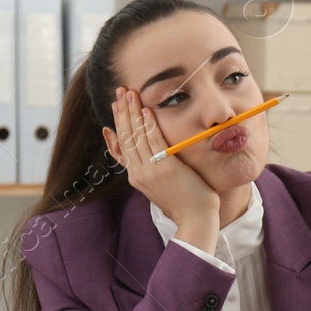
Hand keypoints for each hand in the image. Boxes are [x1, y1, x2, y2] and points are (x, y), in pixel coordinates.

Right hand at [107, 87, 219, 251]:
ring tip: (129, 93)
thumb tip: (153, 154)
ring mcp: (150, 171)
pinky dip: (149, 125)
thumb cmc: (184, 202)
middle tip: (119, 91)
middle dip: (122, 111)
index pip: (121, 146)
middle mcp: (138, 173)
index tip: (114, 107)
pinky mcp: (165, 168)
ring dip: (132, 112)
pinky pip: (154, 142)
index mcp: (136, 176)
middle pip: (125, 136)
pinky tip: (147, 110)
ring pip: (136, 136)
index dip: (117, 124)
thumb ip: (153, 170)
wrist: (196, 219)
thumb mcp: (161, 186)